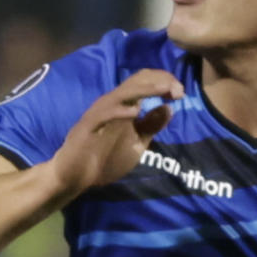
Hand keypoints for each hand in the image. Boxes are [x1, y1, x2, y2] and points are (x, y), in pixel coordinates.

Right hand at [46, 69, 183, 197]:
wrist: (75, 175)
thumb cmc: (104, 159)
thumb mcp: (136, 143)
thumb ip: (150, 126)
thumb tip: (169, 107)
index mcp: (124, 106)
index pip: (145, 82)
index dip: (165, 82)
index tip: (180, 93)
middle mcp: (113, 104)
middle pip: (137, 80)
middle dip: (161, 81)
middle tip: (179, 91)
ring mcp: (100, 113)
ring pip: (123, 93)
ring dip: (145, 89)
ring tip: (164, 90)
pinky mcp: (89, 125)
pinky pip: (104, 114)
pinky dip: (119, 111)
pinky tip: (135, 112)